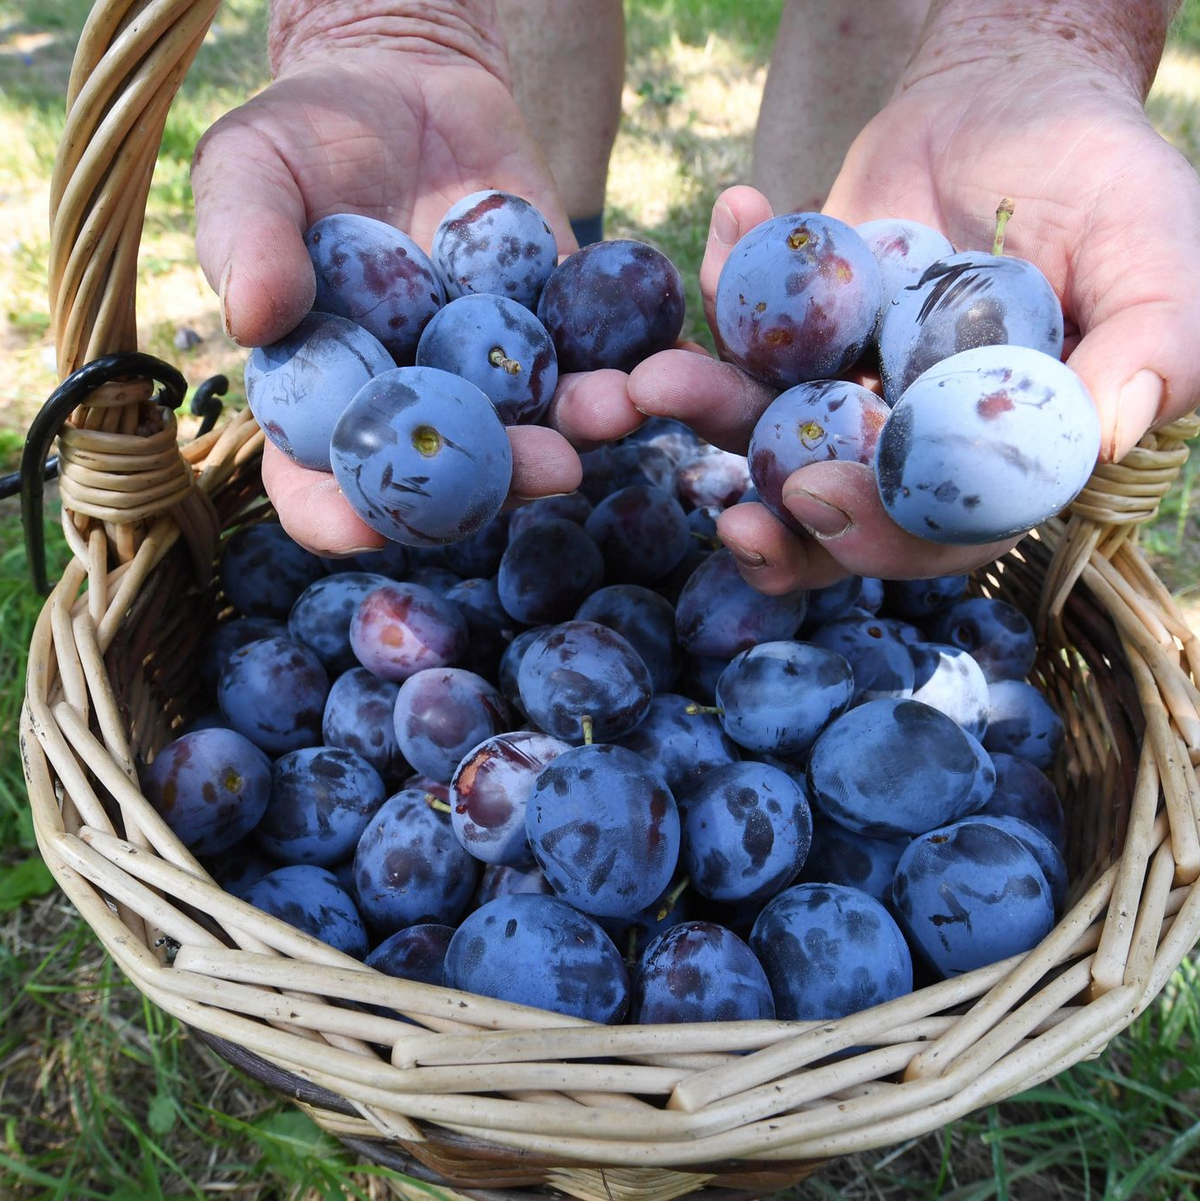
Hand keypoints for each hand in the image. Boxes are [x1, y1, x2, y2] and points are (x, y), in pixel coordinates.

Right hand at [192, 32, 639, 553]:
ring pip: (533, 423)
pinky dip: (626, 359)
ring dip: (580, 425)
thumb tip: (251, 318)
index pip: (317, 483)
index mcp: (325, 396)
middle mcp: (413, 402)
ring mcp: (487, 371)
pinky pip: (590, 351)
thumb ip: (246, 239)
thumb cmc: (301, 135)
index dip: (336, 515)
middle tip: (548, 470)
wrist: (401, 79)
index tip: (364, 529)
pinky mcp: (550, 325)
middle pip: (450, 472)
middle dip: (502, 481)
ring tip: (617, 407)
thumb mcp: (250, 169)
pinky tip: (662, 359)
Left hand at [629, 56, 1199, 593]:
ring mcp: (839, 386)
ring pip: (764, 427)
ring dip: (707, 410)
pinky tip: (730, 216)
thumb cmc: (1107, 186)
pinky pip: (742, 322)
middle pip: (833, 509)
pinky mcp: (792, 326)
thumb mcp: (1156, 257)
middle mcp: (904, 441)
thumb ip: (1152, 346)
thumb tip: (1103, 434)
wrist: (1024, 100)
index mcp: (989, 460)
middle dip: (775, 520)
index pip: (935, 529)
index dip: (880, 536)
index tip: (819, 504)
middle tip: (726, 514)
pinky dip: (723, 281)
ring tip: (657, 380)